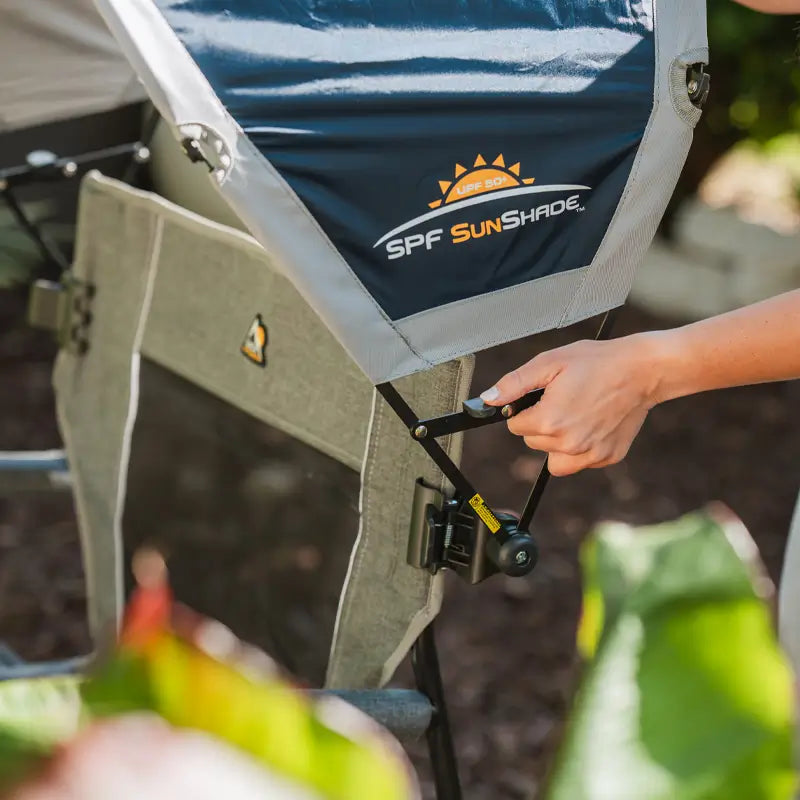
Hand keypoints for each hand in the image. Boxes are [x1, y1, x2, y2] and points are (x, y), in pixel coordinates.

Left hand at [480, 334, 663, 475]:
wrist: (642, 370)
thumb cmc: (597, 362)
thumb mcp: (549, 363)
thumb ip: (514, 384)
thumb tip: (488, 399)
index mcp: (549, 421)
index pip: (515, 426)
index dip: (526, 409)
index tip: (544, 397)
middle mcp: (568, 444)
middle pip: (533, 442)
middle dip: (541, 423)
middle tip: (564, 400)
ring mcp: (589, 454)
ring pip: (553, 459)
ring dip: (557, 441)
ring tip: (575, 415)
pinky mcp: (607, 457)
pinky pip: (580, 462)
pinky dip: (581, 448)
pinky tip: (592, 424)